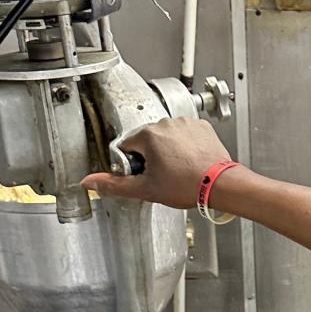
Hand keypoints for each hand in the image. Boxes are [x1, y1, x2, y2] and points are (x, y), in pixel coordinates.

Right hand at [81, 116, 234, 208]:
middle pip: (146, 140)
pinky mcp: (200, 126)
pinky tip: (189, 161)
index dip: (131, 164)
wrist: (220, 184)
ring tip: (178, 169)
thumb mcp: (146, 189)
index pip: (126, 146)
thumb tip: (90, 182)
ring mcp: (185, 123)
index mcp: (148, 135)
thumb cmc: (187, 185)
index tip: (144, 175)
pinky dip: (185, 146)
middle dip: (149, 157)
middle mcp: (166, 123)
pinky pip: (184, 134)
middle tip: (162, 175)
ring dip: (167, 150)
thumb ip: (115, 184)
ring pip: (166, 137)